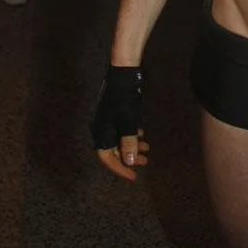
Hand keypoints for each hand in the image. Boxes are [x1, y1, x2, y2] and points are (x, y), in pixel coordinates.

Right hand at [91, 65, 149, 181]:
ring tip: (147, 148)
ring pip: (118, 139)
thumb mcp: (128, 121)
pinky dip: (131, 134)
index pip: (107, 158)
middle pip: (113, 150)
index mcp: (100, 131)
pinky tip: (141, 134)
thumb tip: (129, 162)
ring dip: (132, 146)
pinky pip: (121, 129)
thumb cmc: (125, 96)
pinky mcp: (113, 112)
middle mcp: (100, 127)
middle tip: (144, 161)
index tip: (133, 176)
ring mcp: (106, 119)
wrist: (123, 71)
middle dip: (129, 157)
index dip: (120, 169)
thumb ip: (128, 142)